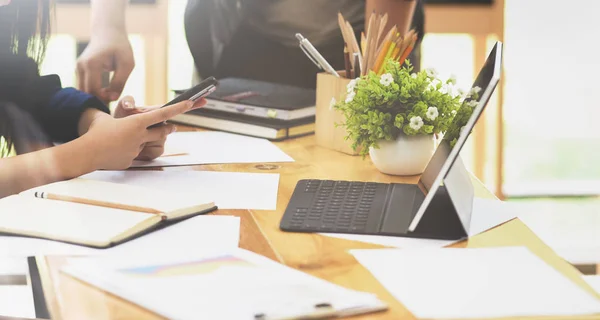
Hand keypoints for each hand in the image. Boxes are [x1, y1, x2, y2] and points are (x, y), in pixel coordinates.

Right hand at [77, 27, 133, 102]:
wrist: (108, 32)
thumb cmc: (120, 47)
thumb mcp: (127, 64)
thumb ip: (120, 82)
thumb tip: (112, 98)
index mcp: (92, 64)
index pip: (94, 90)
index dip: (105, 98)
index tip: (116, 97)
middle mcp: (80, 66)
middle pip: (86, 92)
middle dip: (99, 99)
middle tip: (113, 99)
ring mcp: (77, 67)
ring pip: (83, 91)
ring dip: (95, 96)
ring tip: (110, 93)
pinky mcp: (78, 69)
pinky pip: (84, 86)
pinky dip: (93, 91)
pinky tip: (104, 90)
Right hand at [78, 100, 194, 169]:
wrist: (86, 152)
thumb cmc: (96, 132)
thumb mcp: (108, 118)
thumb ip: (120, 113)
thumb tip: (127, 105)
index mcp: (136, 122)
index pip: (162, 114)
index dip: (178, 108)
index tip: (190, 103)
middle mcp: (140, 136)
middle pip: (161, 133)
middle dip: (167, 130)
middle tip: (172, 127)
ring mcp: (137, 149)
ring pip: (146, 145)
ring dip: (142, 142)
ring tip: (125, 139)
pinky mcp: (131, 161)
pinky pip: (134, 155)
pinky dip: (128, 152)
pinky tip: (115, 151)